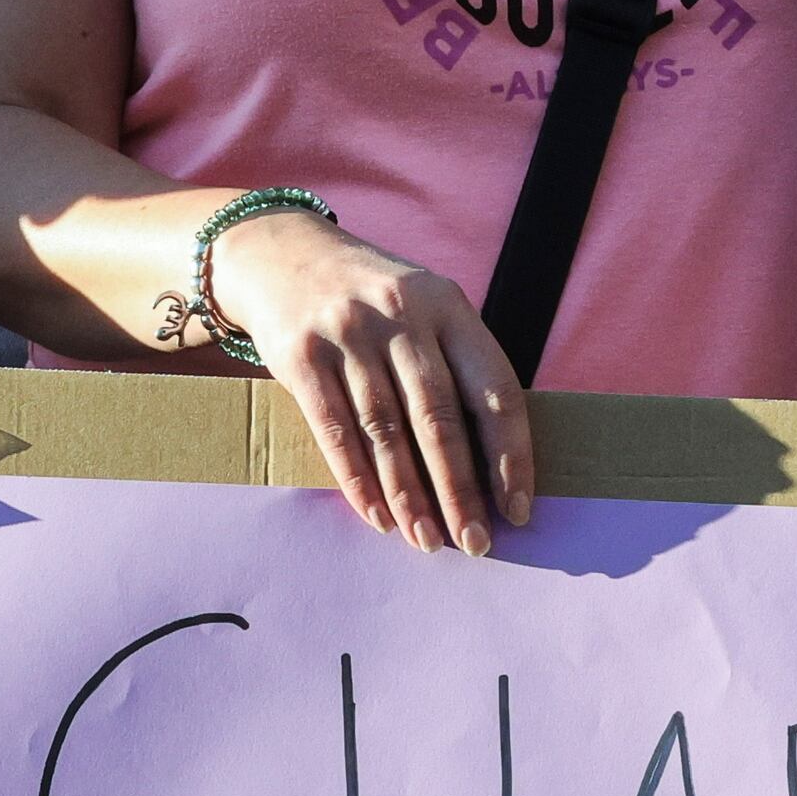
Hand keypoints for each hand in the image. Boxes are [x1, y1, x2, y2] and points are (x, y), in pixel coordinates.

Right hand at [201, 211, 534, 555]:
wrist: (279, 252)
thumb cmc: (370, 297)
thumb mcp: (423, 306)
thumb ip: (456, 363)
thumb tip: (493, 460)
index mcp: (448, 305)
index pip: (494, 389)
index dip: (510, 454)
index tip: (517, 507)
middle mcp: (402, 315)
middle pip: (440, 418)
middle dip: (460, 490)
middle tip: (474, 543)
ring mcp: (349, 333)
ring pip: (387, 431)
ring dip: (410, 496)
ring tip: (426, 541)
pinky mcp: (302, 355)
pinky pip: (336, 431)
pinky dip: (359, 481)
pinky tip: (378, 517)